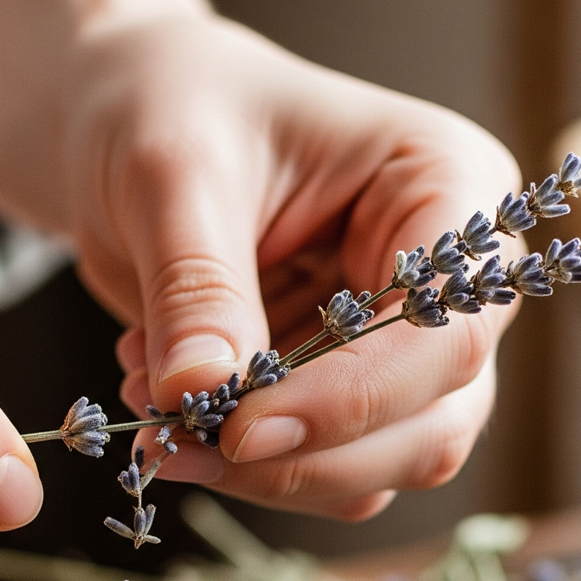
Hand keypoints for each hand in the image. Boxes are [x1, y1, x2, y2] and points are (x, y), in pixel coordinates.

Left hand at [67, 17, 518, 519]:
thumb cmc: (172, 108)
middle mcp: (447, 281)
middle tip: (175, 443)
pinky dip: (241, 467)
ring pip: (378, 466)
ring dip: (262, 471)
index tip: (237, 428)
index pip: (440, 328)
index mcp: (449, 187)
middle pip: (430, 422)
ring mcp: (401, 348)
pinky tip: (170, 411)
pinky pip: (319, 470)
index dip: (346, 399)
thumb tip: (197, 394)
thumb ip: (197, 287)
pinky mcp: (342, 394)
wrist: (131, 127)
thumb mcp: (173, 174)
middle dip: (299, 455)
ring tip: (156, 415)